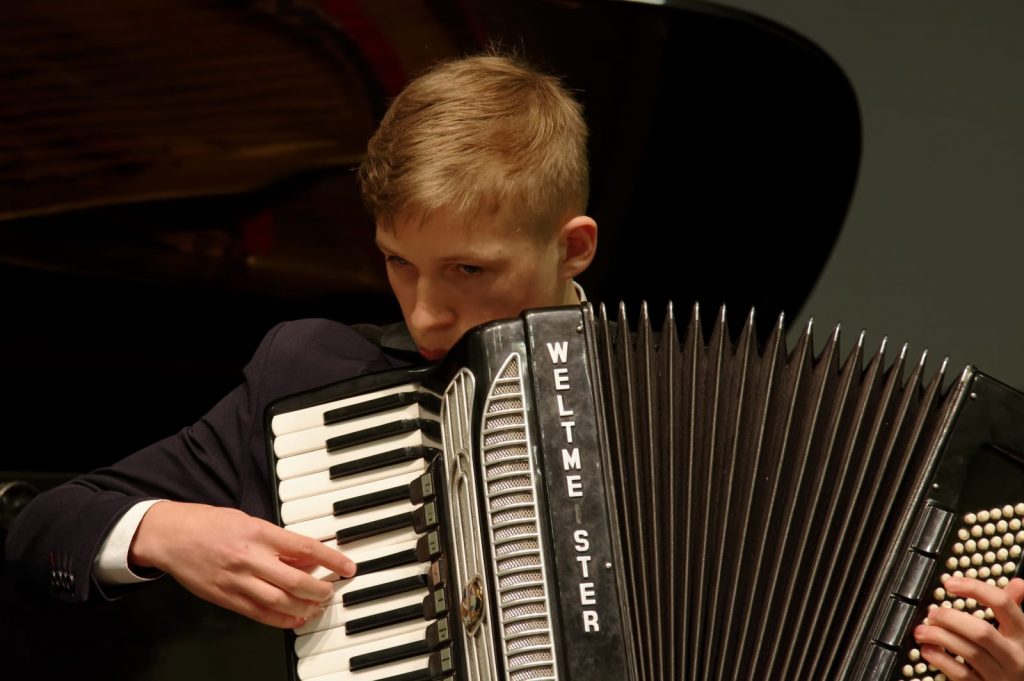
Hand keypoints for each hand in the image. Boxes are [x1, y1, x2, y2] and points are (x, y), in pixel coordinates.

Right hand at [129, 501, 355, 627]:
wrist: (170, 536)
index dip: (331, 560)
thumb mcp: (249, 521)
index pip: (305, 548)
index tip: (348, 567)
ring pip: (280, 602)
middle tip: (331, 590)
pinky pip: (259, 614)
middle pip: (295, 581)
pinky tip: (295, 619)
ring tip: (317, 606)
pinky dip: (281, 619)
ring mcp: (237, 581)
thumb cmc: (210, 524)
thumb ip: (278, 541)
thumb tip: (307, 557)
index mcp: (259, 533)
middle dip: (320, 590)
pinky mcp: (225, 598)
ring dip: (304, 607)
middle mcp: (250, 558)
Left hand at [914, 576, 1023, 679]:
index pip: (1003, 603)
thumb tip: (1018, 583)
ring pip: (969, 652)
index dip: (974, 588)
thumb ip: (1012, 609)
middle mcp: (1016, 656)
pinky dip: (940, 660)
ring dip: (940, 637)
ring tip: (922, 630)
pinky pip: (961, 674)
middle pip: (982, 631)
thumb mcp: (1019, 634)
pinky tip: (927, 650)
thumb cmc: (1015, 658)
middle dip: (951, 618)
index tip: (949, 583)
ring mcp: (1002, 675)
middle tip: (932, 613)